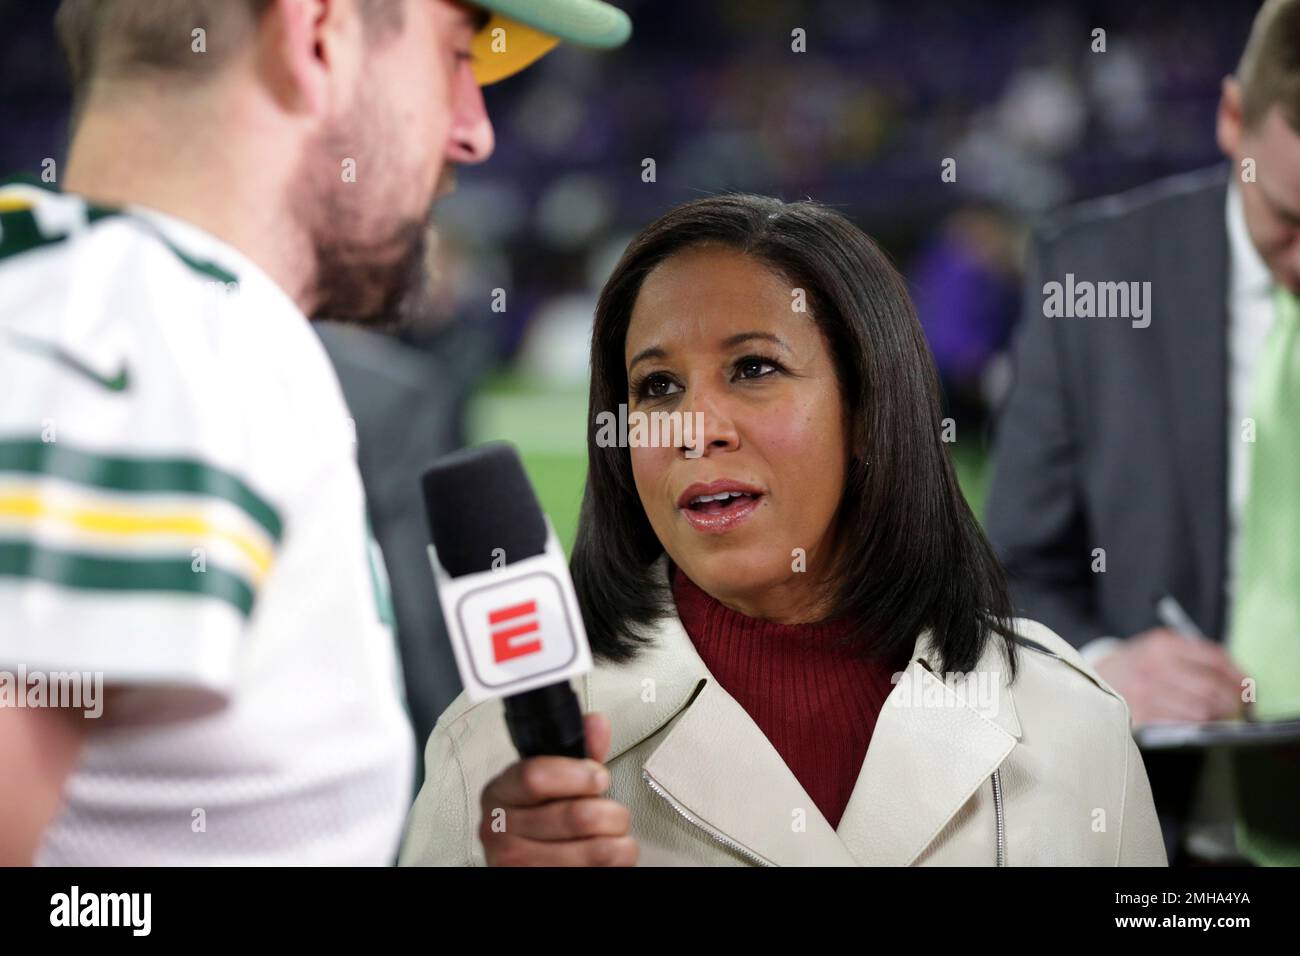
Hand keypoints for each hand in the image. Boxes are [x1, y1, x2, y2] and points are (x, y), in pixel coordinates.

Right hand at [478, 712, 637, 865]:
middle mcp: (500, 830)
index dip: (578, 775)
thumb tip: (596, 724)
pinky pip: (597, 873)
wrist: (524, 865)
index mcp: (501, 792)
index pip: (535, 776)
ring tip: (613, 837)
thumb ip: (578, 754)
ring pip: (596, 851)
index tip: (598, 776)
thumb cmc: (538, 824)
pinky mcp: (537, 884)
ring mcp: (516, 864)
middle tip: (613, 812)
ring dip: (619, 842)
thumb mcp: (552, 784)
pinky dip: (616, 864)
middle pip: (576, 816)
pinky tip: (606, 857)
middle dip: (611, 812)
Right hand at [1092, 628, 1246, 725]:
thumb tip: (1238, 681)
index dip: (1239, 677)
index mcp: (1163, 644)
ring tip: (1220, 718)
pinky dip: (1198, 726)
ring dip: (1218, 717)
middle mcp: (1154, 665)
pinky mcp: (1140, 714)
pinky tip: (1199, 724)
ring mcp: (1145, 691)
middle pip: (1212, 688)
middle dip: (1233, 702)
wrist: (1089, 679)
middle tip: (1239, 709)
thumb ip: (1195, 657)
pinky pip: (1183, 724)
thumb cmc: (1135, 666)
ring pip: (1201, 710)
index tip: (1247, 689)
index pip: (1215, 659)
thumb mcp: (1159, 648)